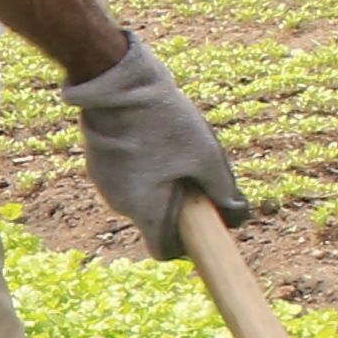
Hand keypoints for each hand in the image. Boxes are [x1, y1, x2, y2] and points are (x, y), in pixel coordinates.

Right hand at [59, 36, 244, 260]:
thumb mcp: (206, 156)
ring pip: (141, 197)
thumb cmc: (165, 124)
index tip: (200, 220)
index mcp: (145, 209)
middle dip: (177, 204)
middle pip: (155, 220)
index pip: (164, 250)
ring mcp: (104, 184)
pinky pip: (127, 178)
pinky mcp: (98, 164)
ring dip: (159, 183)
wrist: (120, 87)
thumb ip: (223, 191)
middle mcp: (120, 205)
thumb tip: (239, 216)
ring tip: (172, 148)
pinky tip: (152, 139)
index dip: (186, 243)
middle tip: (193, 171)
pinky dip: (142, 168)